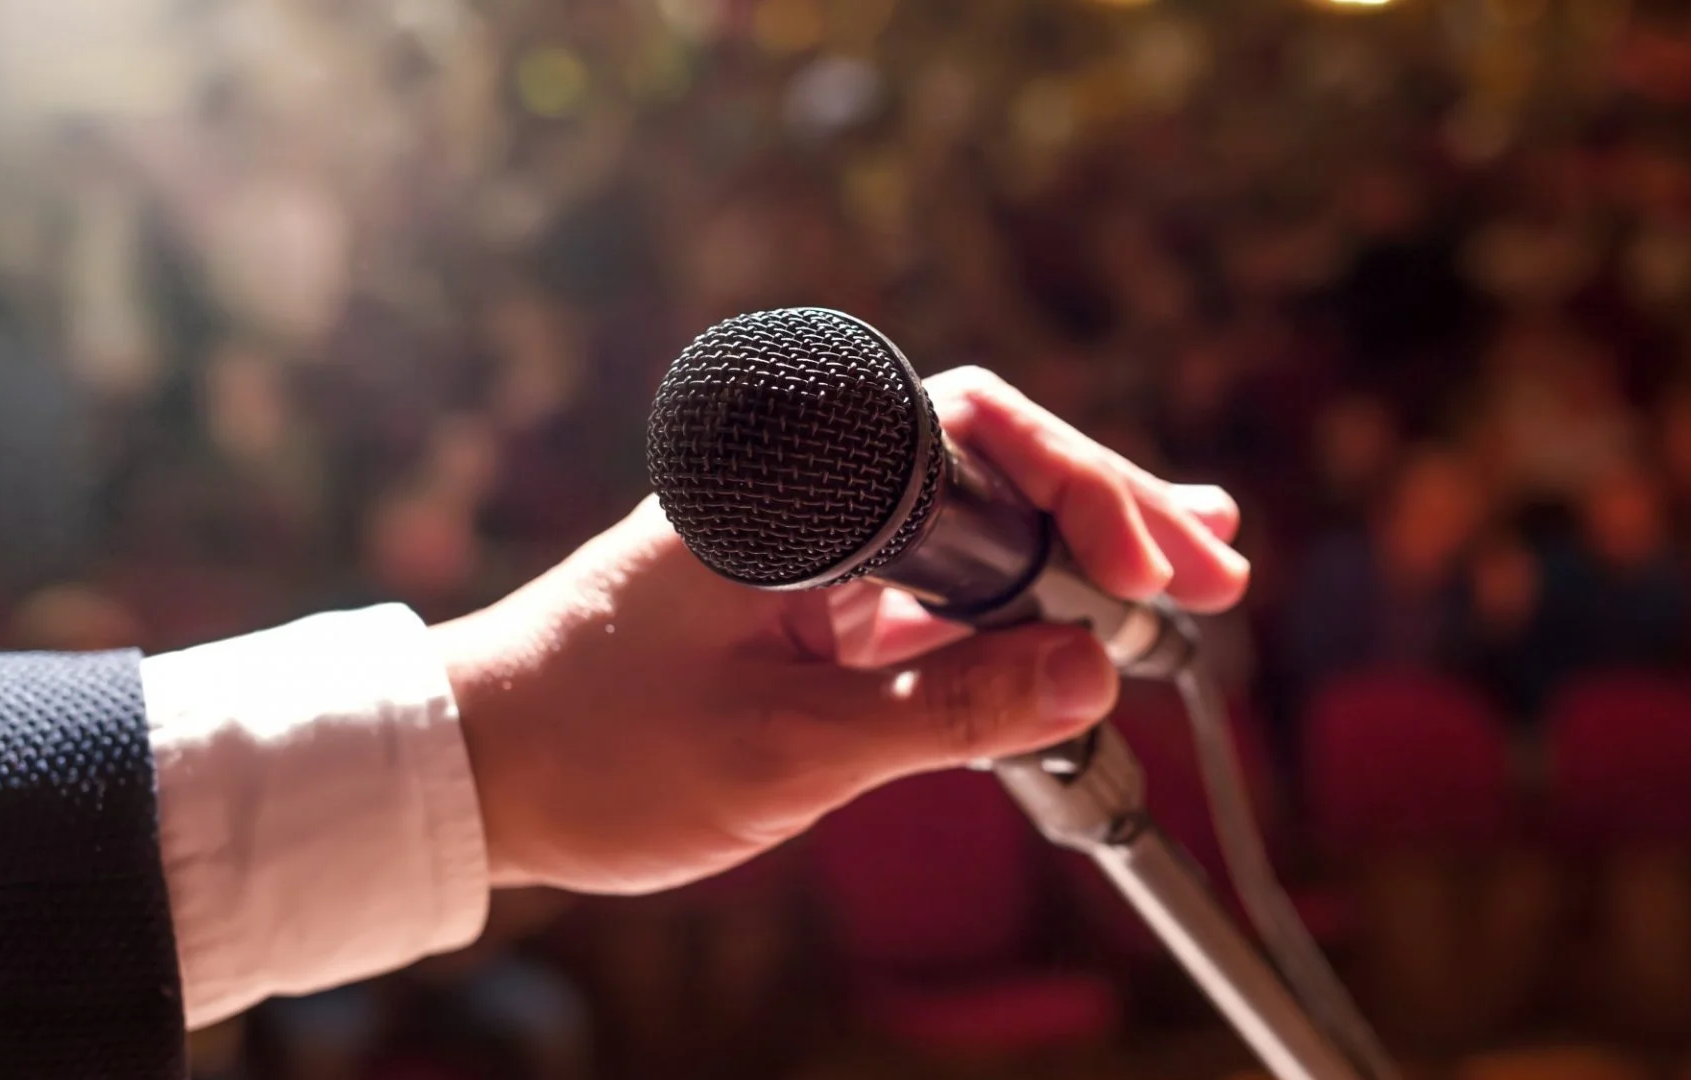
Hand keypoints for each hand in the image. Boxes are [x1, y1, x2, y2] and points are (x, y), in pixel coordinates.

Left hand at [432, 368, 1249, 893]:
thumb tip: (1093, 677)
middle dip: (1110, 515)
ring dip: (1078, 557)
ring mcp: (813, 546)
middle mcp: (807, 491)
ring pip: (974, 525)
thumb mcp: (785, 749)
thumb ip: (946, 711)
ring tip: (1196, 573)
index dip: (1087, 492)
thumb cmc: (598, 752)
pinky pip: (937, 588)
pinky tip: (1090, 627)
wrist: (472, 775)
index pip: (976, 436)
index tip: (1159, 572)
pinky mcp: (812, 602)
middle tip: (1218, 566)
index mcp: (792, 483)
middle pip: (994, 466)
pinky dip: (1017, 609)